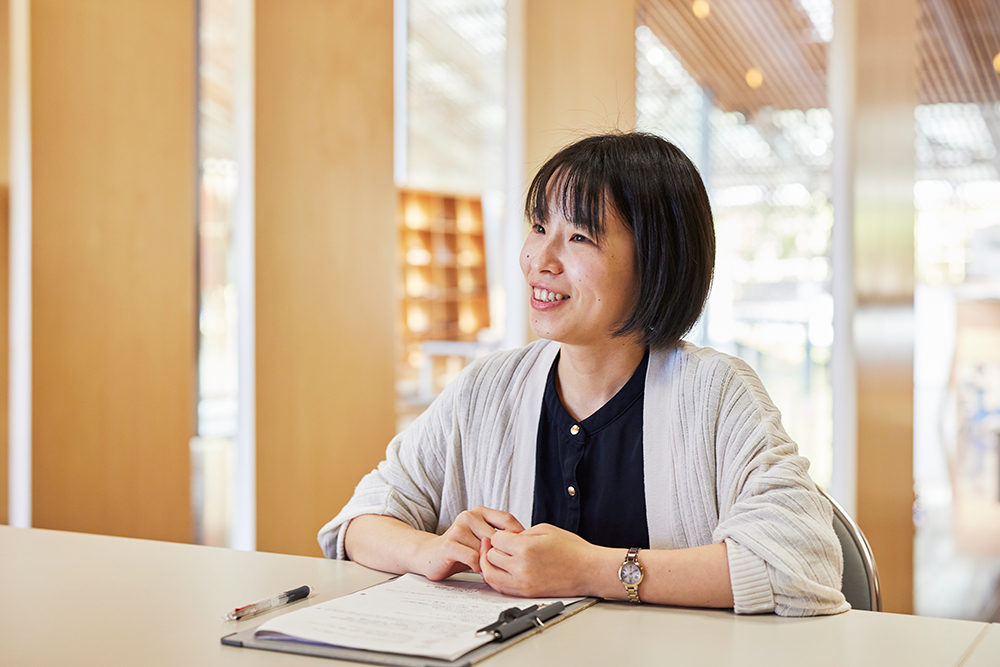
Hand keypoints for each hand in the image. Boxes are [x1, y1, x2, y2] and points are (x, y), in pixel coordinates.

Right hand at [412, 507, 523, 580]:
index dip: (518, 537)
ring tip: (485, 567)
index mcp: (480, 512)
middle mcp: (469, 516)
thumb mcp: (482, 538)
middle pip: (498, 537)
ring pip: (486, 550)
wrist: (430, 556)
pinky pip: (473, 558)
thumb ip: (500, 536)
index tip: (522, 551)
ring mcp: (458, 528)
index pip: (508, 520)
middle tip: (502, 565)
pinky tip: (475, 568)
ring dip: (488, 562)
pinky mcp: (450, 544)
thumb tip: (528, 542)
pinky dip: (478, 567)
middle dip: (501, 554)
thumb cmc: (461, 549)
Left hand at [479, 523, 598, 597]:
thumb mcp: (545, 530)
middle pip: (490, 556)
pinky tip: (501, 570)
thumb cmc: (573, 551)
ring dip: (490, 564)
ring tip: (496, 557)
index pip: (496, 540)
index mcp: (526, 549)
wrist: (589, 571)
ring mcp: (523, 584)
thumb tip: (508, 538)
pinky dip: (496, 578)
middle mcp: (522, 568)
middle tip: (502, 545)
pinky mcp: (526, 593)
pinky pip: (500, 587)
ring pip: (490, 574)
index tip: (507, 535)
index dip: (500, 535)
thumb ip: (522, 533)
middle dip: (494, 548)